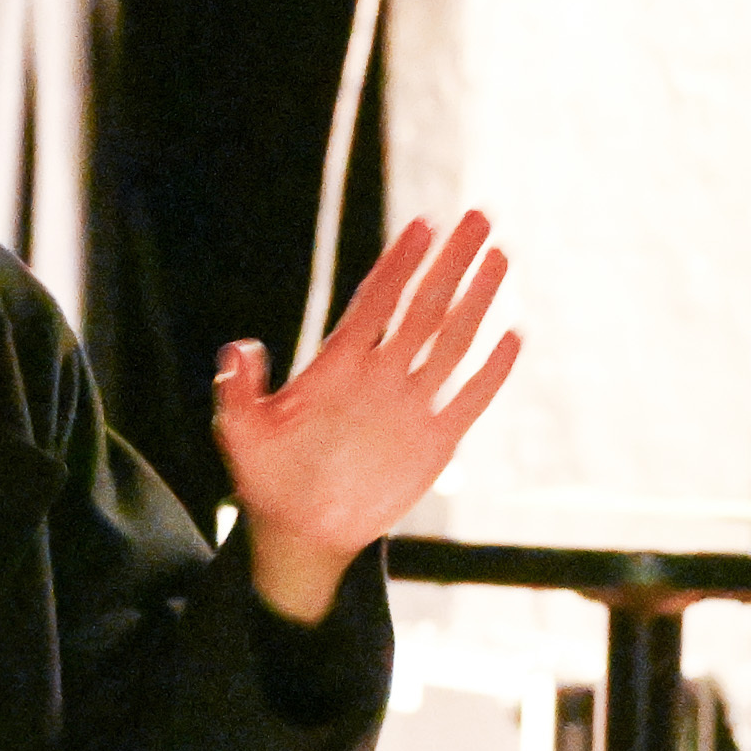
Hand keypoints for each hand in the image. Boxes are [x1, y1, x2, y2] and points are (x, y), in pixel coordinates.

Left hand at [217, 211, 520, 621]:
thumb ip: (238, 391)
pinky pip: (469, 399)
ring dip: (477, 300)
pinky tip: (512, 336)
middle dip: (451, 261)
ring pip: (452, 341)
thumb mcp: (242, 433)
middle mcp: (380, 375)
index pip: (377, 301)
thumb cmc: (266, 479)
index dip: (399, 263)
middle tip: (478, 217)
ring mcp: (411, 406)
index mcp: (338, 365)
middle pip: (424, 305)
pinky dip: (492, 371)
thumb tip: (238, 349)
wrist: (302, 532)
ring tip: (499, 257)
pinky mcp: (434, 443)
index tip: (422, 224)